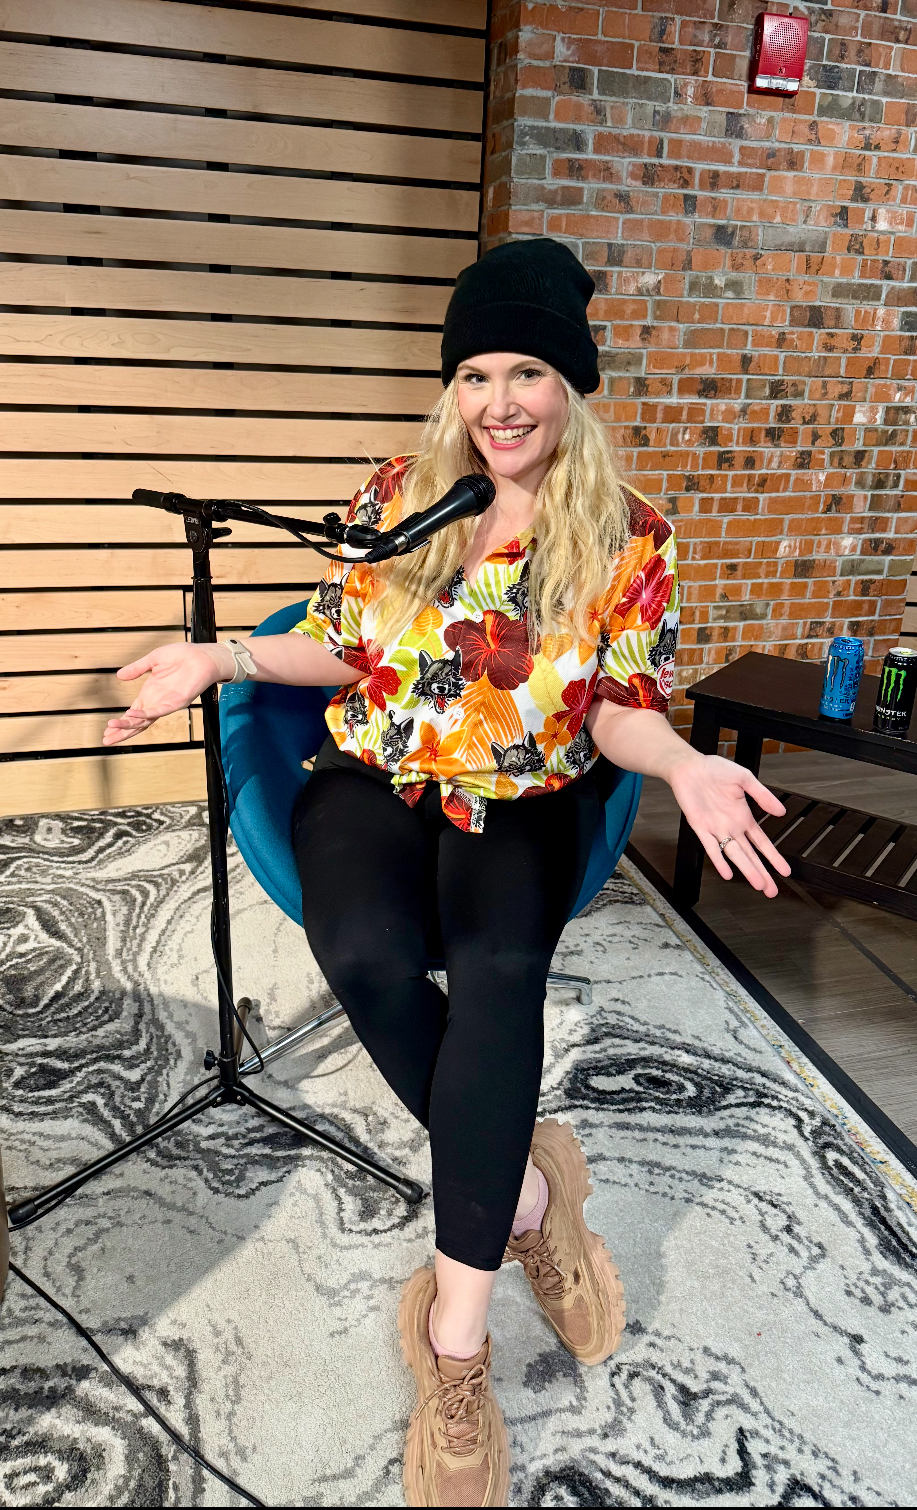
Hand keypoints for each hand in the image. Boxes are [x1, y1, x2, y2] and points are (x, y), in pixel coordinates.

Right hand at [102, 641, 231, 745]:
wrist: (203, 655)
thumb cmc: (182, 655)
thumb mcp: (153, 659)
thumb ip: (137, 668)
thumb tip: (119, 676)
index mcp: (150, 694)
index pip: (132, 713)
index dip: (120, 722)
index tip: (107, 730)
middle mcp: (157, 702)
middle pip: (136, 722)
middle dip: (121, 731)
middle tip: (106, 740)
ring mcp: (167, 704)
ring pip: (145, 720)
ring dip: (128, 724)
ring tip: (112, 728)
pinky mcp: (178, 702)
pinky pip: (159, 711)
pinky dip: (145, 714)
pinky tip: (132, 715)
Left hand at [667, 751, 791, 897]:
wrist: (689, 766)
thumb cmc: (714, 770)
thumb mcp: (745, 778)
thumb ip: (763, 795)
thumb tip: (780, 811)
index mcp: (743, 817)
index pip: (762, 843)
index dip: (773, 857)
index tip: (785, 871)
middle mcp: (731, 826)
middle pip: (750, 855)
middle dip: (762, 873)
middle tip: (771, 890)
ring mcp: (716, 829)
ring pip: (734, 855)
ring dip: (746, 870)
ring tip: (758, 884)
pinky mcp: (700, 827)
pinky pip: (711, 847)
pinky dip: (719, 860)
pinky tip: (727, 872)